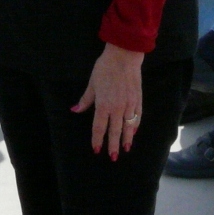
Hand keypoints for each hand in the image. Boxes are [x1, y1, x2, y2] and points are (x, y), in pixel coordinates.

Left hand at [73, 44, 144, 159]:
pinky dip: (135, 126)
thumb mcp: (92, 84)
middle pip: (114, 131)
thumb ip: (85, 100)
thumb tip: (75, 110)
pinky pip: (137, 117)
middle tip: (113, 157)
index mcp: (103, 105)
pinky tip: (134, 132)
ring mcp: (130, 105)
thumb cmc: (104, 68)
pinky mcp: (138, 100)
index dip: (97, 139)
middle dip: (113, 145)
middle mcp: (117, 108)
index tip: (97, 149)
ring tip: (125, 149)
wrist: (124, 56)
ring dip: (126, 139)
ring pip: (128, 127)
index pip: (99, 127)